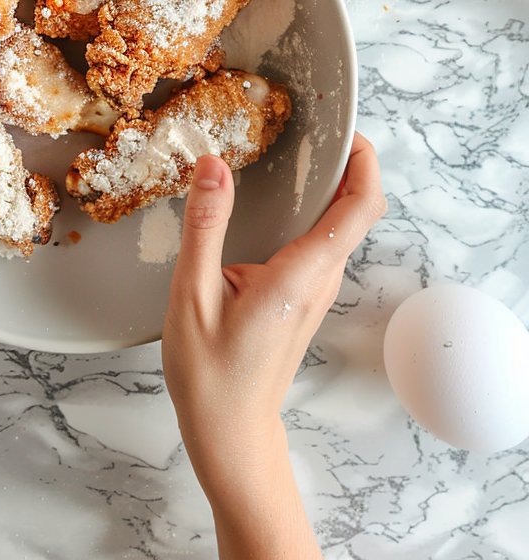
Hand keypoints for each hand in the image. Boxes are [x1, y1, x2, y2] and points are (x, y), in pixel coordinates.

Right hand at [162, 133, 384, 504]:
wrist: (229, 431)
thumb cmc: (209, 374)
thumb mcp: (193, 295)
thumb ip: (206, 227)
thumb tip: (213, 166)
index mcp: (301, 274)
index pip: (358, 207)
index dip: (365, 161)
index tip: (346, 128)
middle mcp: (320, 280)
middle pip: (357, 210)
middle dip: (349, 163)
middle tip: (313, 129)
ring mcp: (316, 292)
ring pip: (341, 227)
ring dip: (331, 187)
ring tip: (294, 153)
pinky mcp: (303, 299)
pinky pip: (321, 244)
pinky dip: (314, 212)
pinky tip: (278, 200)